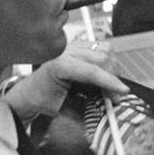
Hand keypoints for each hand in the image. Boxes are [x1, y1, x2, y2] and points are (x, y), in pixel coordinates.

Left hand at [4, 40, 127, 120]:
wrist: (30, 91)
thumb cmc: (44, 100)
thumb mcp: (63, 110)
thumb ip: (86, 109)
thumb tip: (109, 110)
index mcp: (58, 65)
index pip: (91, 71)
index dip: (110, 82)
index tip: (123, 92)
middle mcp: (65, 51)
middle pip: (102, 58)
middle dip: (113, 78)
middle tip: (115, 97)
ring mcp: (72, 45)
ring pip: (105, 50)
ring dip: (112, 68)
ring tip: (109, 86)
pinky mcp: (78, 44)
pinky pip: (102, 48)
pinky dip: (108, 62)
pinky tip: (103, 74)